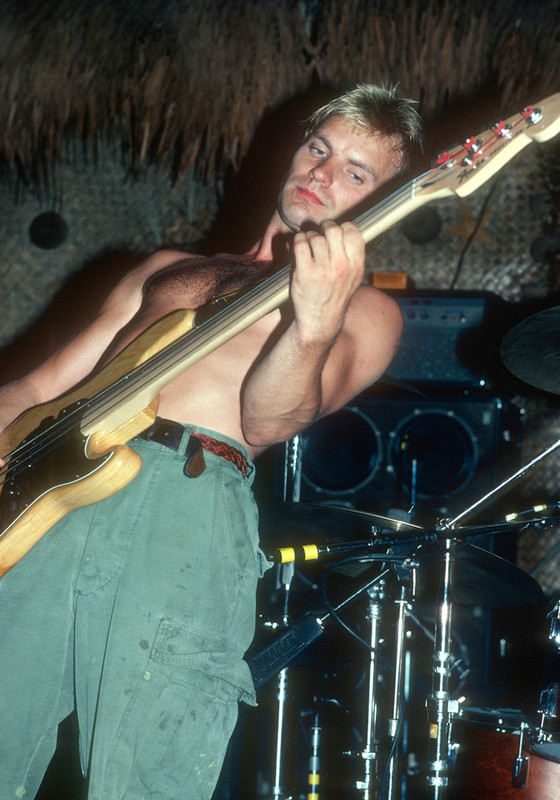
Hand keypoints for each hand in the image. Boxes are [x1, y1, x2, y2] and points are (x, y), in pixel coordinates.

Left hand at [291, 219, 364, 344]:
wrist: (320, 320)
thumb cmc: (335, 295)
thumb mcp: (353, 278)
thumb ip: (352, 255)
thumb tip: (344, 229)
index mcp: (356, 266)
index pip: (353, 232)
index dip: (343, 227)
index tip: (337, 233)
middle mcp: (341, 267)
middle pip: (333, 230)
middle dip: (325, 227)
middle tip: (321, 234)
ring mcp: (322, 270)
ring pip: (315, 236)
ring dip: (310, 237)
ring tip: (310, 246)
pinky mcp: (304, 273)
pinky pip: (300, 243)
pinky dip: (298, 241)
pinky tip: (301, 247)